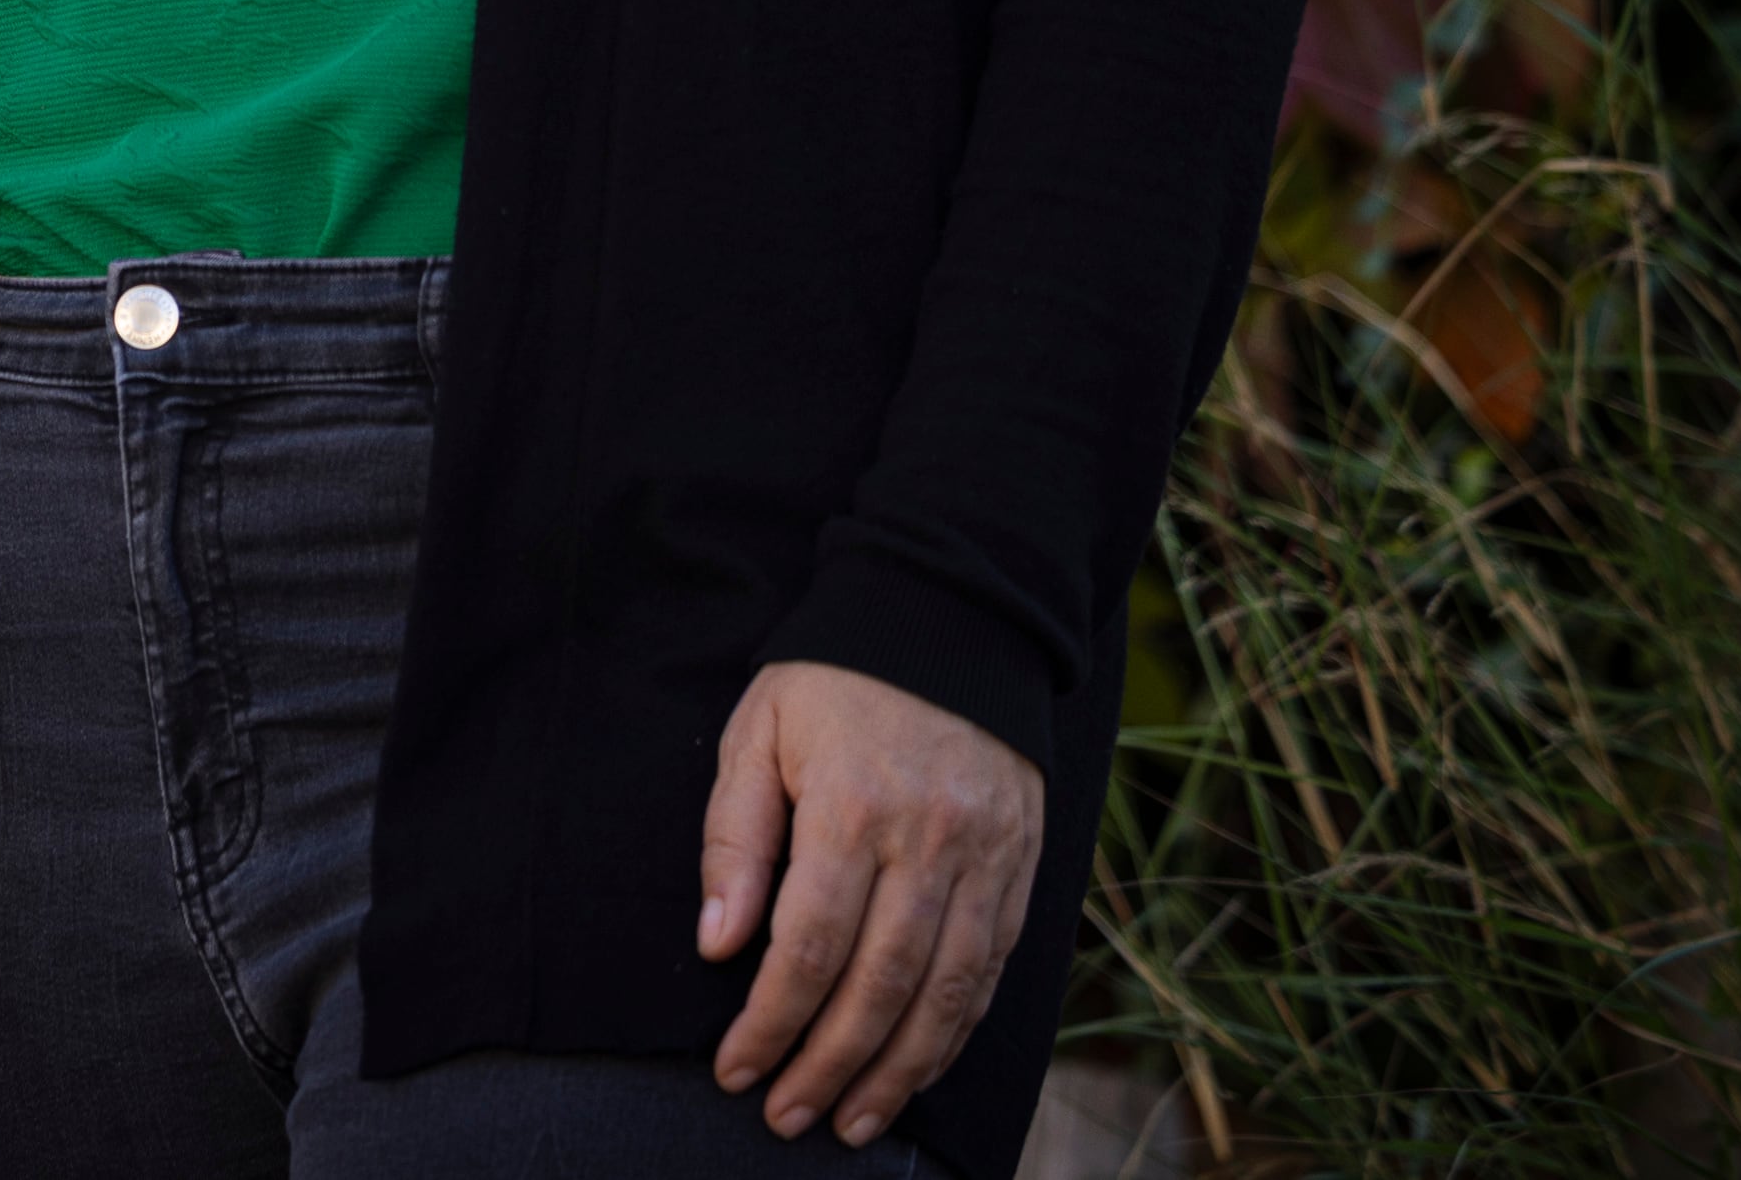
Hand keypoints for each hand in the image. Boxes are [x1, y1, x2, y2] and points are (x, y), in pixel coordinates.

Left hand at [696, 659, 1041, 1149]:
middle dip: (827, 1069)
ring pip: (945, 996)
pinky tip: (916, 1069)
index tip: (734, 1070)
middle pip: (878, 988)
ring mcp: (988, 856)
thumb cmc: (835, 678)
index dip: (768, 1023)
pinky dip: (955, 1033)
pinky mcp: (1024, 864)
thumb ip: (734, 839)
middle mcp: (928, 839)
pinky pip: (993, 971)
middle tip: (785, 1119)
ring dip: (896, 1074)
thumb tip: (717, 943)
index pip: (806, 948)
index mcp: (850, 806)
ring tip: (851, 1124)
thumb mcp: (760, 731)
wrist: (952, 615)